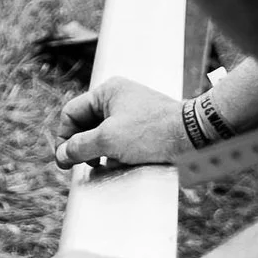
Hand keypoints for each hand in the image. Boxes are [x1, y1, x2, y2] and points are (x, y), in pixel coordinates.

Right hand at [51, 76, 185, 167]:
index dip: (64, 137)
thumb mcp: (108, 140)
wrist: (196, 136)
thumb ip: (79, 146)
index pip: (71, 113)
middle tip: (82, 164)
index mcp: (107, 91)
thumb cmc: (153, 132)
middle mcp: (119, 97)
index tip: (65, 160)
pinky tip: (120, 163)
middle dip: (83, 146)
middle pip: (86, 124)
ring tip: (103, 165)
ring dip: (99, 151)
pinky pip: (120, 138)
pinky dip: (116, 152)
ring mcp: (134, 111)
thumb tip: (62, 155)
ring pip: (103, 133)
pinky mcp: (146, 125)